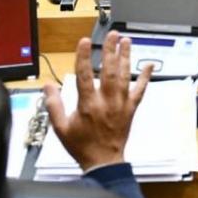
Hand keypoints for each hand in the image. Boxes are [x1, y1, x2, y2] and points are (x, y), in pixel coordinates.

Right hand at [45, 32, 151, 170]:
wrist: (103, 162)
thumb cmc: (81, 145)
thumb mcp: (60, 128)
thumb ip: (54, 105)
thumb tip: (48, 86)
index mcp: (87, 105)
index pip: (84, 76)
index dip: (83, 57)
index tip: (84, 41)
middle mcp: (106, 102)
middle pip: (109, 71)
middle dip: (110, 51)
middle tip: (112, 35)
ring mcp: (121, 104)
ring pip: (124, 76)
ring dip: (126, 57)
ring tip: (126, 41)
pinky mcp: (131, 109)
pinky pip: (140, 91)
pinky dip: (145, 77)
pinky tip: (149, 64)